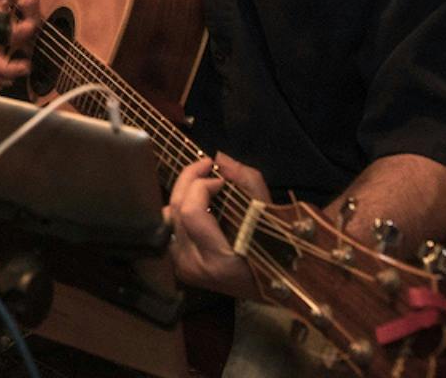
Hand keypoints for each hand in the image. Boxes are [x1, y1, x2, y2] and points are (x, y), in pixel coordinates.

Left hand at [165, 153, 269, 299]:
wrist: (275, 287)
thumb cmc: (277, 251)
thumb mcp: (269, 213)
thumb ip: (245, 181)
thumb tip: (220, 158)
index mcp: (218, 260)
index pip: (191, 212)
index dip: (201, 186)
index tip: (221, 179)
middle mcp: (194, 266)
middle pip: (176, 210)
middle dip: (190, 180)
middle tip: (207, 166)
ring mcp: (184, 268)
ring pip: (169, 216)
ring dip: (185, 194)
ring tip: (205, 185)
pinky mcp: (179, 266)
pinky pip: (170, 227)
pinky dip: (182, 209)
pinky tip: (199, 203)